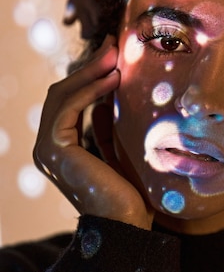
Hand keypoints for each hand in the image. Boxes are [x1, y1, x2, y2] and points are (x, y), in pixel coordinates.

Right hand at [33, 35, 153, 229]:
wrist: (128, 226)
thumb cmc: (129, 195)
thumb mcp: (118, 153)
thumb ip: (106, 130)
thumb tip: (104, 104)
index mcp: (61, 149)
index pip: (69, 101)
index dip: (89, 75)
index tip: (114, 56)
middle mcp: (48, 148)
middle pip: (62, 93)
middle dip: (89, 67)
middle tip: (114, 45)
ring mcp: (47, 149)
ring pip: (61, 95)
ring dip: (89, 71)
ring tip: (115, 55)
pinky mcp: (54, 149)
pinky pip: (68, 107)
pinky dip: (89, 89)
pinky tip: (112, 79)